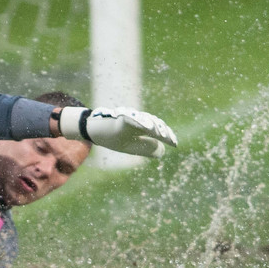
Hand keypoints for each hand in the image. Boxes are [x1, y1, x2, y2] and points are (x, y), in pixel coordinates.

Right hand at [58, 106, 177, 157]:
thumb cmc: (113, 137)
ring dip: (153, 125)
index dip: (167, 136)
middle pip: (153, 123)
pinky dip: (138, 120)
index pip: (158, 130)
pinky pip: (130, 117)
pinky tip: (146, 125)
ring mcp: (129, 117)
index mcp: (142, 128)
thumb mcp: (131, 147)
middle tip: (168, 138)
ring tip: (160, 132)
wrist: (94, 130)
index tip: (175, 143)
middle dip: (161, 131)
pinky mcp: (119, 117)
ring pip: (144, 119)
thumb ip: (147, 148)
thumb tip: (162, 150)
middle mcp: (138, 121)